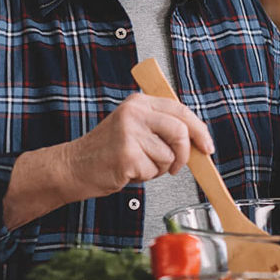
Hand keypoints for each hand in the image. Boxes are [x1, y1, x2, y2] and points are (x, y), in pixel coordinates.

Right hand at [62, 93, 214, 199]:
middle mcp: (134, 113)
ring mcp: (130, 133)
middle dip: (185, 154)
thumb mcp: (134, 128)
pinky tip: (128, 171)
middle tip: (176, 167)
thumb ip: (162, 128)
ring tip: (139, 165)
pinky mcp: (127, 154)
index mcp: (139, 103)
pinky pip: (154, 171)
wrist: (73, 167)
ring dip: (159, 168)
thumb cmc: (106, 152)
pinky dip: (145, 177)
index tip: (207, 146)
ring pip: (169, 155)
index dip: (199, 130)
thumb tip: (198, 141)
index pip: (181, 110)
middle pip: (181, 131)